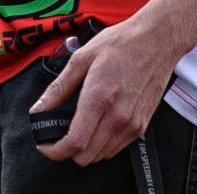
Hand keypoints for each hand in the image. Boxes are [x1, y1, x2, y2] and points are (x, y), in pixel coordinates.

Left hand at [30, 20, 177, 164]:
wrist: (158, 39)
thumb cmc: (122, 43)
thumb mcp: (82, 57)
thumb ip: (59, 88)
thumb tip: (38, 109)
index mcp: (99, 97)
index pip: (74, 143)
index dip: (54, 151)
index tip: (45, 144)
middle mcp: (118, 116)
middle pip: (86, 157)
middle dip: (67, 151)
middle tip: (59, 134)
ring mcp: (132, 123)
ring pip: (100, 156)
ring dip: (86, 148)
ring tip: (80, 127)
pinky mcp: (142, 125)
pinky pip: (116, 148)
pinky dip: (102, 144)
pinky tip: (98, 124)